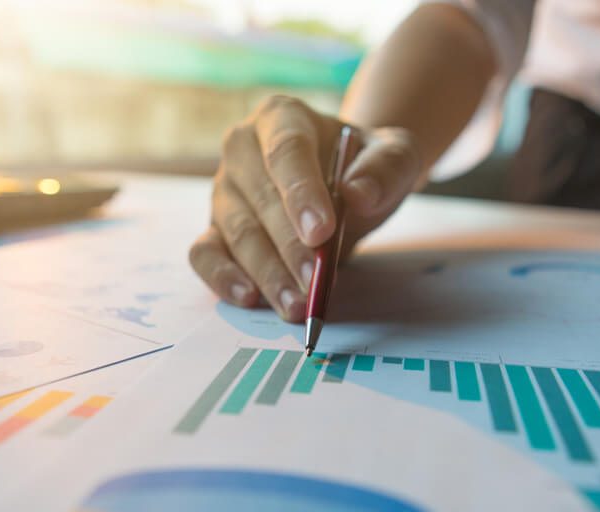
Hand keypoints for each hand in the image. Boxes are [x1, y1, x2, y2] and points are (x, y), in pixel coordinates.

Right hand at [189, 95, 421, 321]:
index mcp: (281, 117)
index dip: (301, 192)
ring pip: (238, 233)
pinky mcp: (215, 228)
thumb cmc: (363, 165)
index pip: (286, 151)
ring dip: (267, 273)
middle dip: (289, 247)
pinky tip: (249, 298)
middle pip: (261, 199)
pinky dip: (221, 278)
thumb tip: (358, 194)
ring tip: (296, 305)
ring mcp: (224, 190)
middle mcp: (242, 149)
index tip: (321, 231)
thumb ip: (385, 168)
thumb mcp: (394, 156)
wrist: (345, 182)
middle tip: (315, 282)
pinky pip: (205, 253)